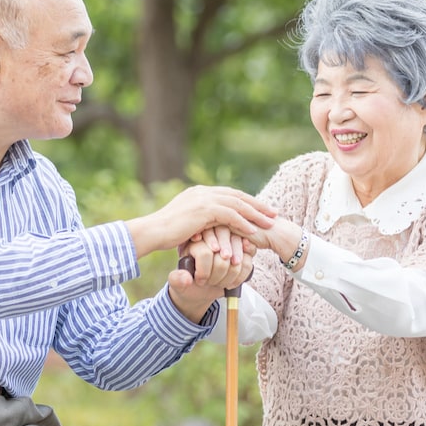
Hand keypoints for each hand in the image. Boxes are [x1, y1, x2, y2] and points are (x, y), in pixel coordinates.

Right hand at [125, 185, 274, 258]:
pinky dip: (244, 223)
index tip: (260, 210)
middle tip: (273, 213)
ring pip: (237, 205)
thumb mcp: (186, 223)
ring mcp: (204, 198)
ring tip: (269, 223)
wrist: (152, 232)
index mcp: (200, 192)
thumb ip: (199, 221)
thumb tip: (208, 228)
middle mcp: (203, 192)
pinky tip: (254, 231)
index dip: (247, 202)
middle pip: (237, 196)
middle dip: (257, 204)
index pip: (229, 194)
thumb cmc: (165, 234)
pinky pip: (231, 216)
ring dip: (255, 214)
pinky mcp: (205, 209)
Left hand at [167, 236, 255, 321]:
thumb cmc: (187, 283)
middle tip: (212, 282)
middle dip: (219, 273)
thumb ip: (177, 280)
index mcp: (194, 242)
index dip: (205, 271)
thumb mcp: (178, 283)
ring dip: (231, 274)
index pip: (205, 252)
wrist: (198, 289)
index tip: (200, 281)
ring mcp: (228, 242)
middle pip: (224, 252)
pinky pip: (249, 257)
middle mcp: (211, 238)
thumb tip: (186, 279)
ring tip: (222, 282)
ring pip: (238, 254)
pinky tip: (233, 281)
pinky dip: (242, 273)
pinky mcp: (240, 249)